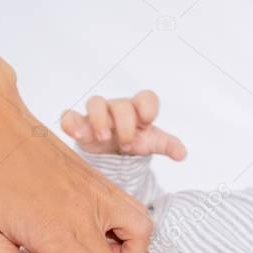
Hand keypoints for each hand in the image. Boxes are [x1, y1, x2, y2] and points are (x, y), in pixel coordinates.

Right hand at [60, 90, 186, 159]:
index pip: (146, 98)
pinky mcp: (80, 124)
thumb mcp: (152, 143)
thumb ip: (168, 145)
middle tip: (126, 143)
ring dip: (100, 120)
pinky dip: (71, 123)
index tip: (146, 122)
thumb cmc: (134, 140)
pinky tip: (77, 135)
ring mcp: (97, 115)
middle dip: (125, 124)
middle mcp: (118, 108)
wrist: (112, 151)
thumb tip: (182, 154)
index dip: (147, 107)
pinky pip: (70, 116)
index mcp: (139, 109)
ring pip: (95, 103)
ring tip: (104, 138)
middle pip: (121, 104)